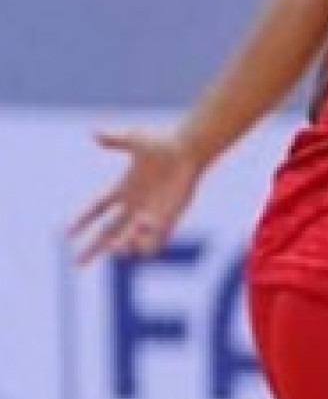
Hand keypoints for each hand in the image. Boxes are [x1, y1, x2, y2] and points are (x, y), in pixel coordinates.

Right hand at [70, 128, 202, 264]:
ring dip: (122, 244)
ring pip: (130, 237)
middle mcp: (135, 204)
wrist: (189, 150)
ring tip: (117, 249)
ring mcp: (151, 212)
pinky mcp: (169, 216)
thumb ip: (115, 140)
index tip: (67, 234)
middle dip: (93, 248)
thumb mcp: (134, 139)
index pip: (97, 208)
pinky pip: (157, 237)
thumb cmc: (162, 143)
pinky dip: (148, 243)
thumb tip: (94, 133)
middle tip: (77, 265)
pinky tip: (140, 247)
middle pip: (108, 231)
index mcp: (123, 188)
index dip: (82, 220)